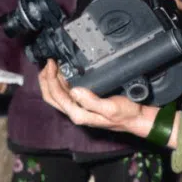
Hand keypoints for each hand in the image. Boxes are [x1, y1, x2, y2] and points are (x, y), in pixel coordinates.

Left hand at [38, 59, 153, 135]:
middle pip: (51, 96)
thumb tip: (74, 90)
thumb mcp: (110, 108)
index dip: (51, 79)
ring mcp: (78, 108)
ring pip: (56, 95)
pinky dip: (60, 82)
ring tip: (52, 65)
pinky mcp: (83, 104)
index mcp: (78, 114)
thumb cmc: (125, 114)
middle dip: (45, 79)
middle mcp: (75, 112)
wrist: (135, 119)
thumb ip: (91, 101)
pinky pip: (66, 93)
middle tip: (48, 62)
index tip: (53, 63)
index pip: (57, 96)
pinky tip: (63, 73)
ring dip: (51, 80)